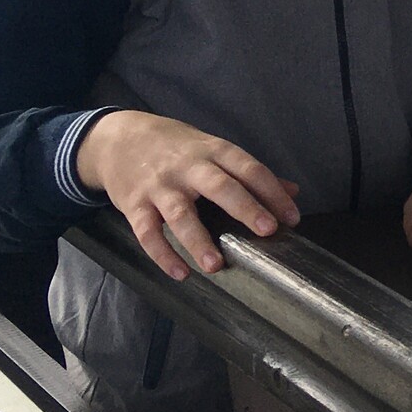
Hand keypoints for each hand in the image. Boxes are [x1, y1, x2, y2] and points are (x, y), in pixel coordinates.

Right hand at [75, 110, 298, 280]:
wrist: (118, 137)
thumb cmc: (177, 147)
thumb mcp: (213, 149)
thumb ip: (250, 172)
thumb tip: (293, 191)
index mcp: (214, 151)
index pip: (249, 169)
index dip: (273, 193)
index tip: (291, 218)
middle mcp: (188, 167)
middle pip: (219, 187)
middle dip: (245, 208)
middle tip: (267, 231)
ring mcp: (160, 186)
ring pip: (180, 214)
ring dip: (198, 241)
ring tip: (215, 266)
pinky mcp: (135, 205)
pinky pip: (147, 233)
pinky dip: (162, 254)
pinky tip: (180, 273)